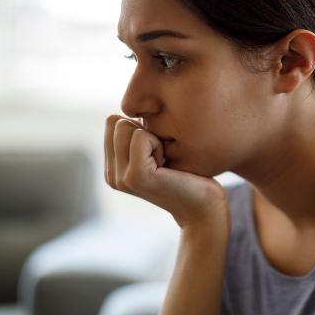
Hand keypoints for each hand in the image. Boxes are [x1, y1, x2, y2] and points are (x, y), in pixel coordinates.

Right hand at [104, 115, 228, 229]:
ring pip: (126, 126)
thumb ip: (137, 134)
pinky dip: (159, 144)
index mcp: (112, 167)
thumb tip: (133, 107)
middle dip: (145, 132)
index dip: (140, 129)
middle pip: (116, 121)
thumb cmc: (188, 174)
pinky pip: (141, 136)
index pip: (112, 121)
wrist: (204, 206)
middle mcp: (111, 174)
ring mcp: (121, 177)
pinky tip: (168, 166)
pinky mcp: (136, 177)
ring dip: (153, 138)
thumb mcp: (157, 150)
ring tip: (165, 163)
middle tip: (163, 158)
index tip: (157, 152)